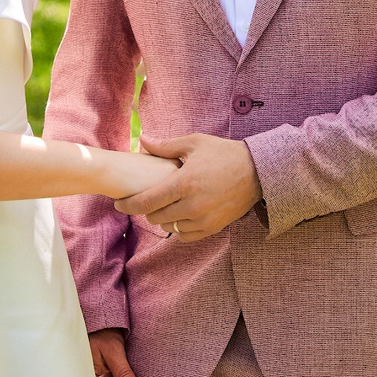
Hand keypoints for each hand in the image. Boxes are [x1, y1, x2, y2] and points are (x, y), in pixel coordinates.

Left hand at [113, 132, 260, 242]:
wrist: (258, 172)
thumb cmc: (224, 153)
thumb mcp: (194, 143)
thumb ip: (165, 146)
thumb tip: (142, 140)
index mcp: (184, 183)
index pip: (146, 201)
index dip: (128, 205)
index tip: (119, 204)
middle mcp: (192, 205)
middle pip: (155, 217)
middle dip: (146, 210)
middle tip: (145, 200)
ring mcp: (204, 219)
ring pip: (170, 228)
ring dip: (163, 219)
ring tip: (164, 206)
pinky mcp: (213, 228)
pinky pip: (186, 236)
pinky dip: (178, 228)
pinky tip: (179, 216)